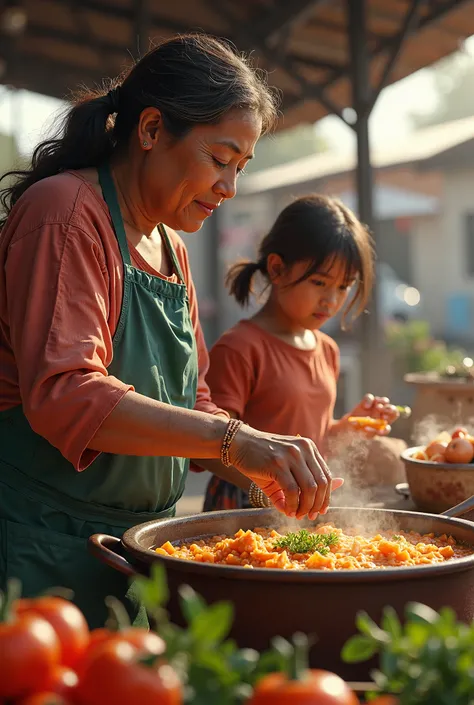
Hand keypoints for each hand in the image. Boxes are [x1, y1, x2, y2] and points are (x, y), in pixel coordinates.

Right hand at [228, 426, 343, 520]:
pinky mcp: (277, 463)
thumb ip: (303, 484)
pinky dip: (292, 504)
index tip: (320, 510)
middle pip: (321, 483)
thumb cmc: (262, 459)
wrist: (239, 443)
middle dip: (317, 504)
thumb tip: (320, 507)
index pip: (326, 475)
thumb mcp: (286, 469)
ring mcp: (290, 455)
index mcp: (309, 447)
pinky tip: (288, 510)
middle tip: (310, 516)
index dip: (326, 496)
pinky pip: (292, 490)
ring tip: (297, 514)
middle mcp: (303, 449)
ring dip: (305, 507)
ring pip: (309, 488)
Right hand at [346, 393, 398, 435]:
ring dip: (382, 402)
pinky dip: (369, 401)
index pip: (394, 415)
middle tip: (385, 411)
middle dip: (390, 408)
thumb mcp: (366, 436)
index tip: (385, 419)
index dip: (391, 416)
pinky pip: (369, 398)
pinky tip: (366, 407)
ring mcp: (374, 406)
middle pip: (391, 407)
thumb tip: (374, 429)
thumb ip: (371, 433)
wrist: (349, 428)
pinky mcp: (366, 402)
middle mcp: (382, 412)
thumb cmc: (360, 433)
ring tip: (378, 407)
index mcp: (386, 420)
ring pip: (384, 401)